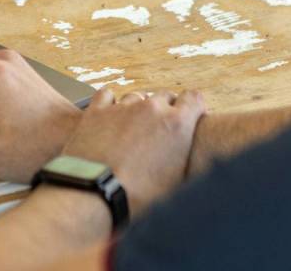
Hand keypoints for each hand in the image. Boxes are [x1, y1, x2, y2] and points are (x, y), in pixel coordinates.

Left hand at [62, 89, 205, 216]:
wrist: (96, 193)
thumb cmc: (138, 196)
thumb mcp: (176, 183)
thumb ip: (184, 159)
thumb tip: (187, 159)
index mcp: (177, 124)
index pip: (194, 98)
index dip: (193, 107)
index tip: (190, 117)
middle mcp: (151, 109)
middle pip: (165, 96)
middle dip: (166, 109)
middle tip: (160, 130)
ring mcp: (123, 107)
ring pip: (137, 96)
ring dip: (138, 109)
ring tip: (133, 129)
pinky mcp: (97, 110)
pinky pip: (107, 95)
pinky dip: (111, 103)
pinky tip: (110, 116)